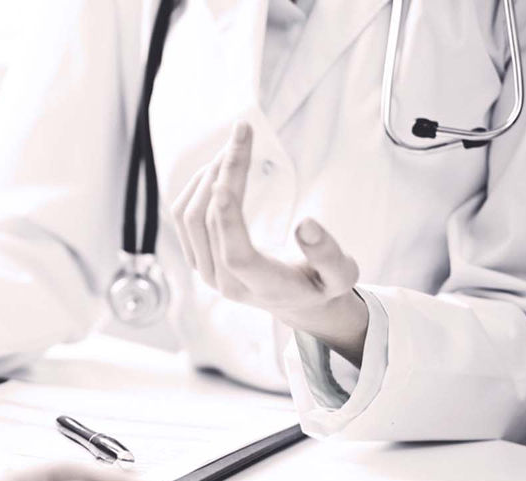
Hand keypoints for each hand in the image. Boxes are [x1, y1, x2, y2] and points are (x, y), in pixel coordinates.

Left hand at [171, 121, 368, 364]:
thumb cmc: (321, 284)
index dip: (227, 218)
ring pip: (190, 218)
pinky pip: (183, 219)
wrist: (297, 302)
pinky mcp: (196, 258)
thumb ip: (328, 254)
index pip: (236, 254)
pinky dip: (197, 187)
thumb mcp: (341, 274)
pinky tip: (220, 168)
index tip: (223, 178)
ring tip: (234, 147)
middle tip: (243, 132)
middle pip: (210, 223)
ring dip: (209, 175)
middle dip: (225, 173)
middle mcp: (225, 282)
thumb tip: (307, 225)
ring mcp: (205, 271)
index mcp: (262, 286)